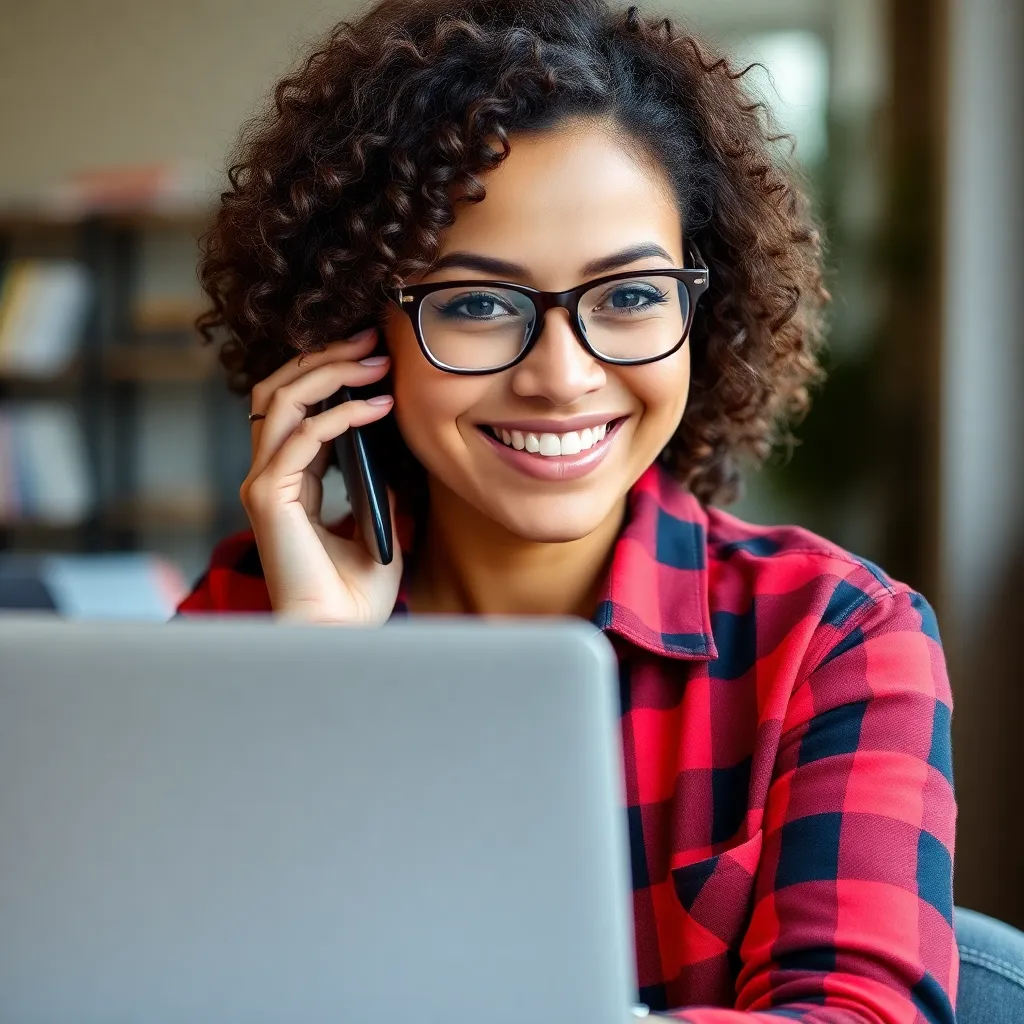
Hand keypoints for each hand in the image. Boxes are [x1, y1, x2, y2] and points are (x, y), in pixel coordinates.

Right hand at [240, 326, 402, 623]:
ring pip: (280, 401)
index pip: (294, 409)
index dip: (329, 375)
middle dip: (324, 358)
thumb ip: (378, 486)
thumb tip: (398, 448)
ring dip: (329, 372)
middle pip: (279, 392)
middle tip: (371, 338)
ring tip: (375, 360)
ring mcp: (263, 484)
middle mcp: (269, 476)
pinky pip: (303, 437)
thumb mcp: (378, 525)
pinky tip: (378, 406)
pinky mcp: (268, 497)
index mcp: (290, 482)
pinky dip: (341, 414)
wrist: (341, 635)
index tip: (373, 355)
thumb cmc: (356, 593)